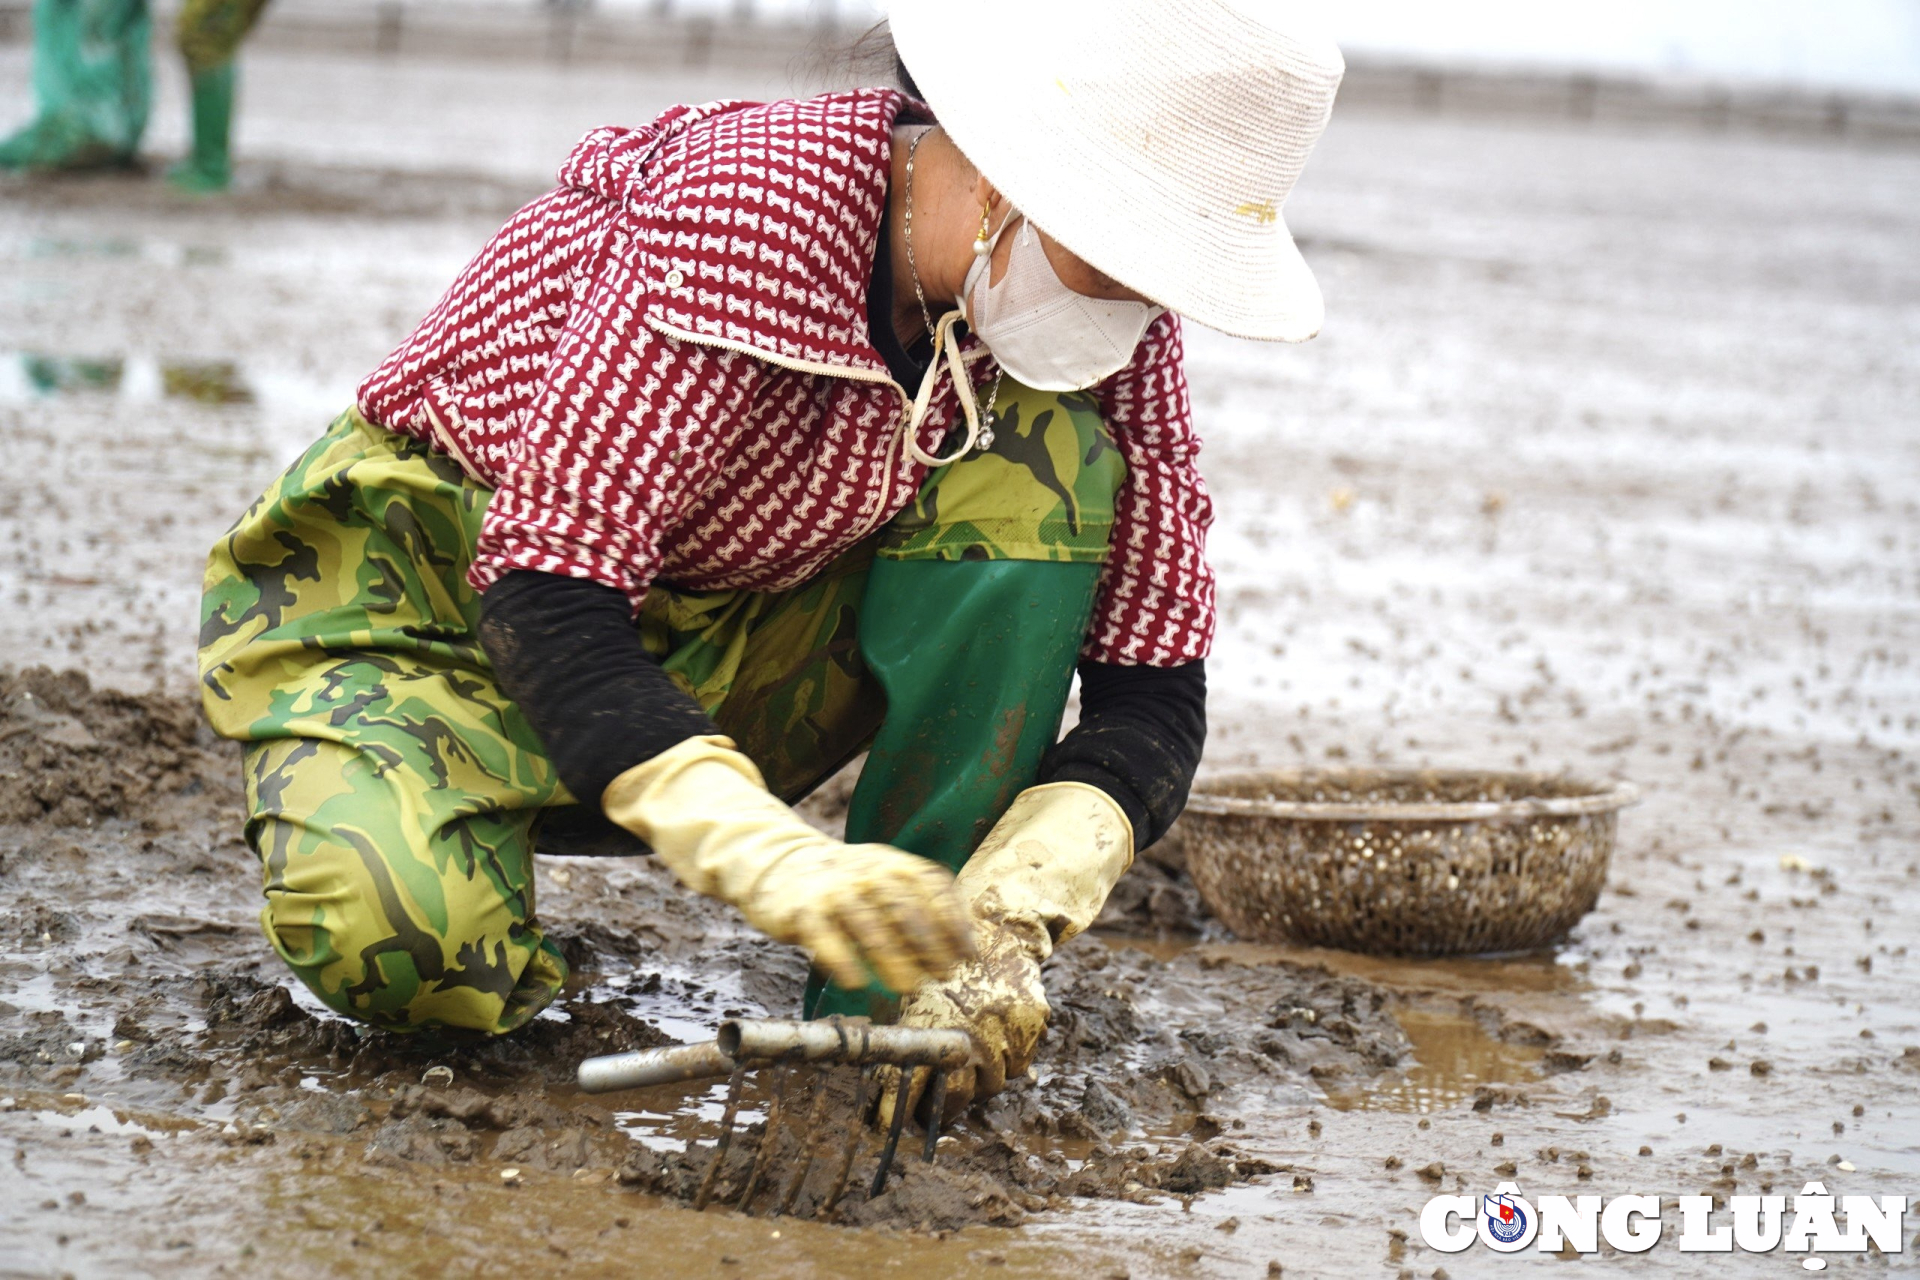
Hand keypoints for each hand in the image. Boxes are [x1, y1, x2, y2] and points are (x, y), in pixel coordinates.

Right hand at [746, 842, 977, 993]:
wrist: (784, 866)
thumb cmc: (849, 884)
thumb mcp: (887, 877)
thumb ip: (923, 904)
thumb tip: (967, 950)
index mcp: (895, 864)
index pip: (934, 891)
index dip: (954, 925)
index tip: (966, 957)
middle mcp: (868, 872)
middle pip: (905, 911)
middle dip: (929, 946)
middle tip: (942, 976)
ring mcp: (836, 890)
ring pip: (870, 927)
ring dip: (894, 960)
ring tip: (910, 987)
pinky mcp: (805, 911)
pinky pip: (828, 940)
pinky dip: (844, 962)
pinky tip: (857, 983)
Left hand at [868, 781, 1134, 1129]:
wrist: (995, 928)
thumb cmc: (938, 958)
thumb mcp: (906, 992)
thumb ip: (894, 1034)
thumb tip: (876, 1083)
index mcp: (928, 1028)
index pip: (906, 1091)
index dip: (894, 1115)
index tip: (887, 1127)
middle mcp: (967, 1036)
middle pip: (954, 1101)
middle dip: (941, 1112)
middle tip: (931, 1113)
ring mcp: (1002, 1034)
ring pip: (990, 1087)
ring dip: (977, 1086)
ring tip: (966, 1073)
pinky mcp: (1030, 1028)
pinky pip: (1019, 1067)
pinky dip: (1006, 1064)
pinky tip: (994, 1050)